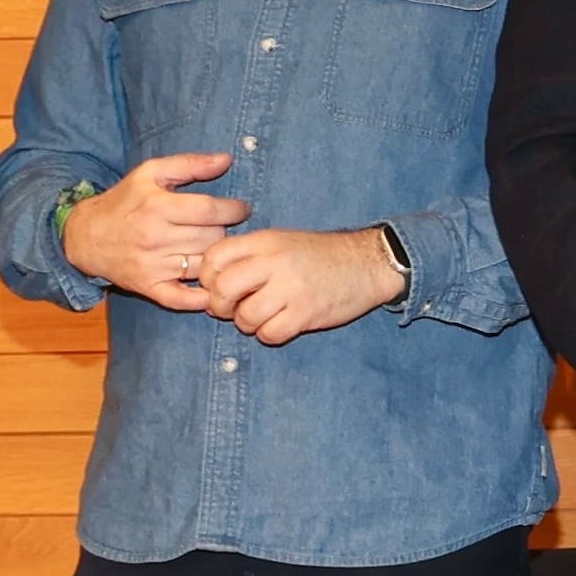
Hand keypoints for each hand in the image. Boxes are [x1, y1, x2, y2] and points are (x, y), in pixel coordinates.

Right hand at [61, 152, 248, 313]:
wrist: (86, 236)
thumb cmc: (125, 201)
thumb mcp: (151, 173)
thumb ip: (190, 163)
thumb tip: (226, 159)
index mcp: (157, 207)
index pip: (210, 210)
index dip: (234, 210)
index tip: (242, 209)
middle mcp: (155, 238)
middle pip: (211, 238)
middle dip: (224, 231)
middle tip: (222, 227)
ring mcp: (152, 266)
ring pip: (205, 265)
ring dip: (217, 257)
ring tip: (216, 248)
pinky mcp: (149, 288)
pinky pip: (184, 300)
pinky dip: (202, 298)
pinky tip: (213, 285)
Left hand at [197, 225, 405, 345]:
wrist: (368, 263)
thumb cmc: (321, 255)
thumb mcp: (282, 241)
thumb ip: (249, 255)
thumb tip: (212, 283)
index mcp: (265, 241)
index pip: (214, 257)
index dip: (207, 277)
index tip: (218, 285)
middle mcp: (275, 262)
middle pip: (223, 288)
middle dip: (220, 305)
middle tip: (232, 308)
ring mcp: (292, 288)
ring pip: (245, 317)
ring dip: (247, 323)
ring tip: (261, 317)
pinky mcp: (307, 312)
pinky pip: (270, 333)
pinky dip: (269, 334)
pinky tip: (280, 325)